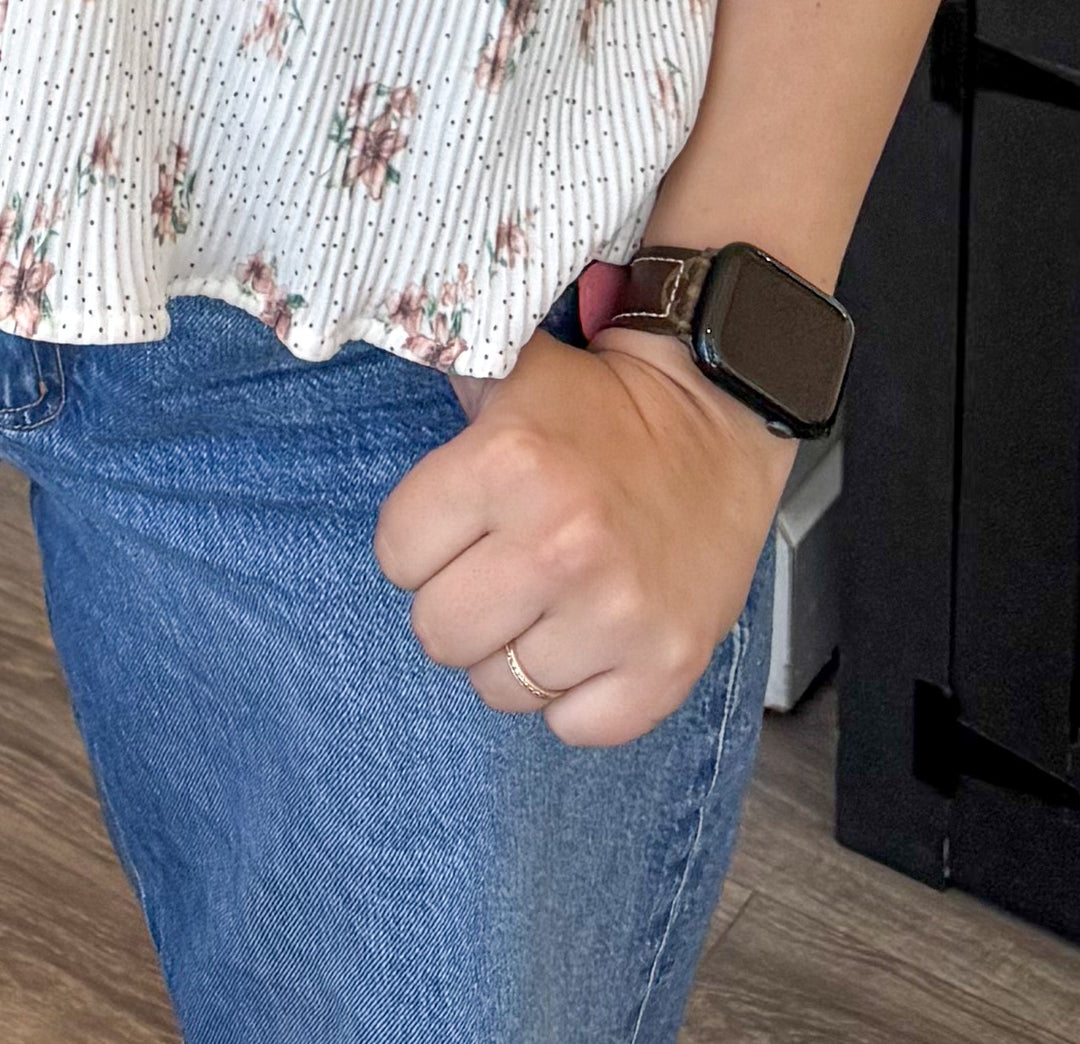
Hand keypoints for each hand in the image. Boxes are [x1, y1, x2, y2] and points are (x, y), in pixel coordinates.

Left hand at [372, 326, 791, 745]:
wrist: (717, 427)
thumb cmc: (597, 409)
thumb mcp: (509, 372)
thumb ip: (437, 380)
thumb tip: (362, 351)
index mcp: (508, 463)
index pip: (395, 553)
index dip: (417, 541)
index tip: (454, 527)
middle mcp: (561, 544)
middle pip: (438, 634)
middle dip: (455, 605)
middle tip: (495, 573)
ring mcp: (618, 614)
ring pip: (501, 690)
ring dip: (514, 655)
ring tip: (547, 603)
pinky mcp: (669, 667)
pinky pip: (575, 728)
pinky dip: (575, 698)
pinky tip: (589, 641)